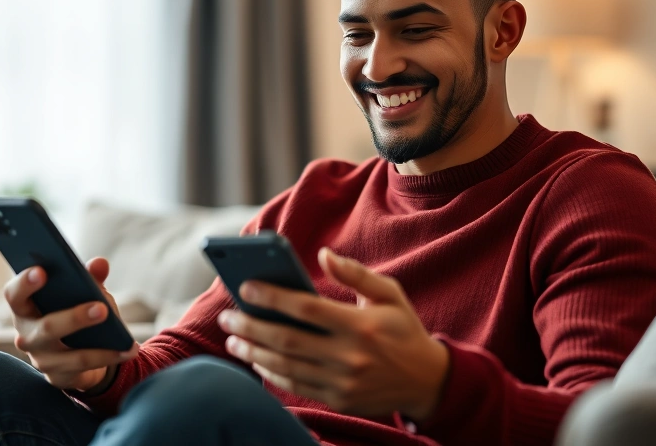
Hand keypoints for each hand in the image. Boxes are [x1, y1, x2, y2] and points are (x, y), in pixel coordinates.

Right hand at [4, 257, 138, 391]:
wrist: (80, 350)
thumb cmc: (74, 310)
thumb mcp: (83, 292)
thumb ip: (89, 277)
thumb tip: (100, 263)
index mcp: (25, 307)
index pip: (14, 295)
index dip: (24, 283)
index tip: (42, 270)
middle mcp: (27, 335)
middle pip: (46, 327)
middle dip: (74, 318)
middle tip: (101, 308)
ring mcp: (41, 359)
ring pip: (68, 354)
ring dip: (99, 348)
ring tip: (125, 339)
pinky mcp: (58, 377)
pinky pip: (84, 369)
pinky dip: (109, 358)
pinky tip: (128, 350)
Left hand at [217, 248, 449, 418]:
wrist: (428, 381)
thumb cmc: (403, 329)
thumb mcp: (389, 293)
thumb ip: (355, 273)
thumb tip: (322, 254)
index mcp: (360, 325)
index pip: (306, 309)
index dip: (272, 297)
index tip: (245, 287)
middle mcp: (349, 356)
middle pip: (287, 340)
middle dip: (250, 327)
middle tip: (227, 317)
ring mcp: (342, 382)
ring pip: (285, 366)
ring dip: (253, 353)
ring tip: (233, 340)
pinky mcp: (338, 400)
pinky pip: (296, 387)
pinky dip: (271, 373)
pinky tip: (256, 360)